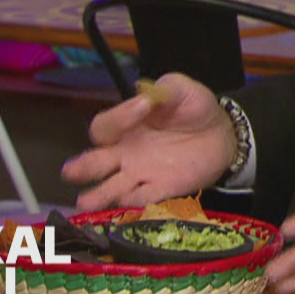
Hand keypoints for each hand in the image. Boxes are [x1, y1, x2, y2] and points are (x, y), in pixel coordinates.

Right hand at [60, 73, 234, 209]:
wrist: (223, 134)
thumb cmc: (194, 108)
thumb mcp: (180, 90)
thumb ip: (162, 90)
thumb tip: (143, 97)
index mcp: (126, 125)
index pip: (106, 126)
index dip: (119, 117)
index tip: (142, 106)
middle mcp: (126, 152)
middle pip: (95, 162)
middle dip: (82, 167)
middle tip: (71, 172)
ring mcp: (142, 174)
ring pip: (112, 188)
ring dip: (99, 195)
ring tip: (86, 201)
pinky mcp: (162, 190)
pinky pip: (144, 199)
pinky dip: (136, 202)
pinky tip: (130, 203)